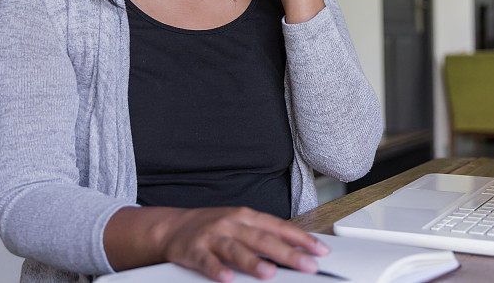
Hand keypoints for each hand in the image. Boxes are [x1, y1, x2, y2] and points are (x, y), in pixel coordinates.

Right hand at [160, 206, 328, 281]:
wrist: (173, 227)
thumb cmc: (214, 227)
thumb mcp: (241, 225)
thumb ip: (265, 236)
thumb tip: (296, 249)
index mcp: (247, 216)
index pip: (279, 227)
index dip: (301, 239)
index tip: (320, 250)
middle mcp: (232, 224)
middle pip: (263, 239)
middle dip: (288, 253)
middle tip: (307, 265)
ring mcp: (213, 236)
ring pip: (236, 249)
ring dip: (253, 261)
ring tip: (269, 273)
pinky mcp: (194, 250)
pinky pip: (207, 262)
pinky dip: (217, 269)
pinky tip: (227, 278)